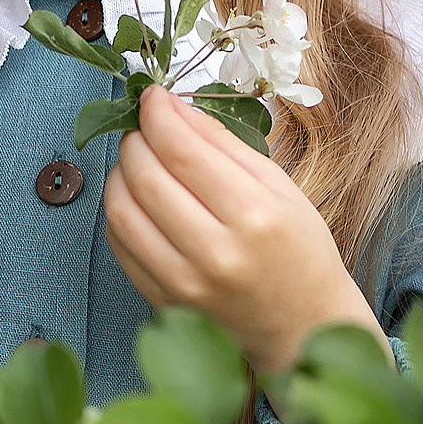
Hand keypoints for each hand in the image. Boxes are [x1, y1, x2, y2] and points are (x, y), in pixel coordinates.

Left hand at [103, 83, 391, 379]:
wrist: (303, 327)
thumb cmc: (300, 251)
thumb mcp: (280, 187)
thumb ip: (224, 144)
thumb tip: (173, 108)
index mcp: (254, 216)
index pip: (182, 151)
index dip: (157, 115)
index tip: (151, 96)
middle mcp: (215, 253)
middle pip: (146, 178)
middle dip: (135, 139)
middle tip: (144, 127)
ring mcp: (184, 284)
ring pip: (121, 211)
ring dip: (120, 173)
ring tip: (138, 161)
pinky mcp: (163, 302)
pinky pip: (119, 246)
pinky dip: (118, 211)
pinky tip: (137, 199)